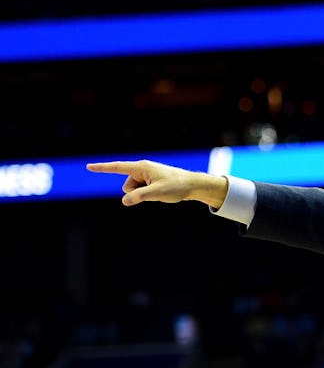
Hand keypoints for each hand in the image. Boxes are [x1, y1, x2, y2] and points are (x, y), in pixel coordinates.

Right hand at [86, 160, 226, 207]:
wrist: (192, 185)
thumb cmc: (176, 187)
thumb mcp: (157, 193)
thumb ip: (139, 196)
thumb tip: (124, 200)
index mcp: (141, 167)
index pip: (117, 167)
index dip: (102, 168)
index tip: (88, 166)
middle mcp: (142, 169)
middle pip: (126, 186)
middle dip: (135, 193)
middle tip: (155, 191)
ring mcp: (146, 175)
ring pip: (133, 190)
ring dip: (143, 194)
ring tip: (160, 191)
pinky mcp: (150, 181)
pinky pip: (141, 191)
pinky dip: (148, 194)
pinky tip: (161, 192)